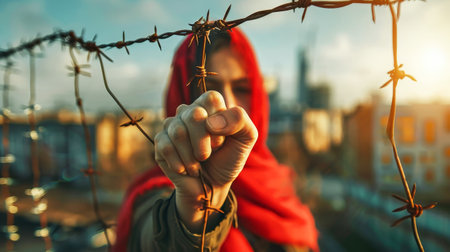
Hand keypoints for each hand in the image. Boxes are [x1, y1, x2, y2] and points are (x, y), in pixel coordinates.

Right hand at [154, 91, 257, 230]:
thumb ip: (239, 120)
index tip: (222, 140)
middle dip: (204, 142)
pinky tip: (186, 169)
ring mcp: (172, 126)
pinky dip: (180, 164)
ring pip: (178, 132)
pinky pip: (165, 147)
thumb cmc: (229, 159)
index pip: (211, 98)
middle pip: (193, 115)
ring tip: (198, 165)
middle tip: (207, 155)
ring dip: (192, 157)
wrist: (212, 186)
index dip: (219, 121)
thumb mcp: (246, 138)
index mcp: (210, 106)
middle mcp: (189, 112)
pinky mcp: (161, 142)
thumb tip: (209, 122)